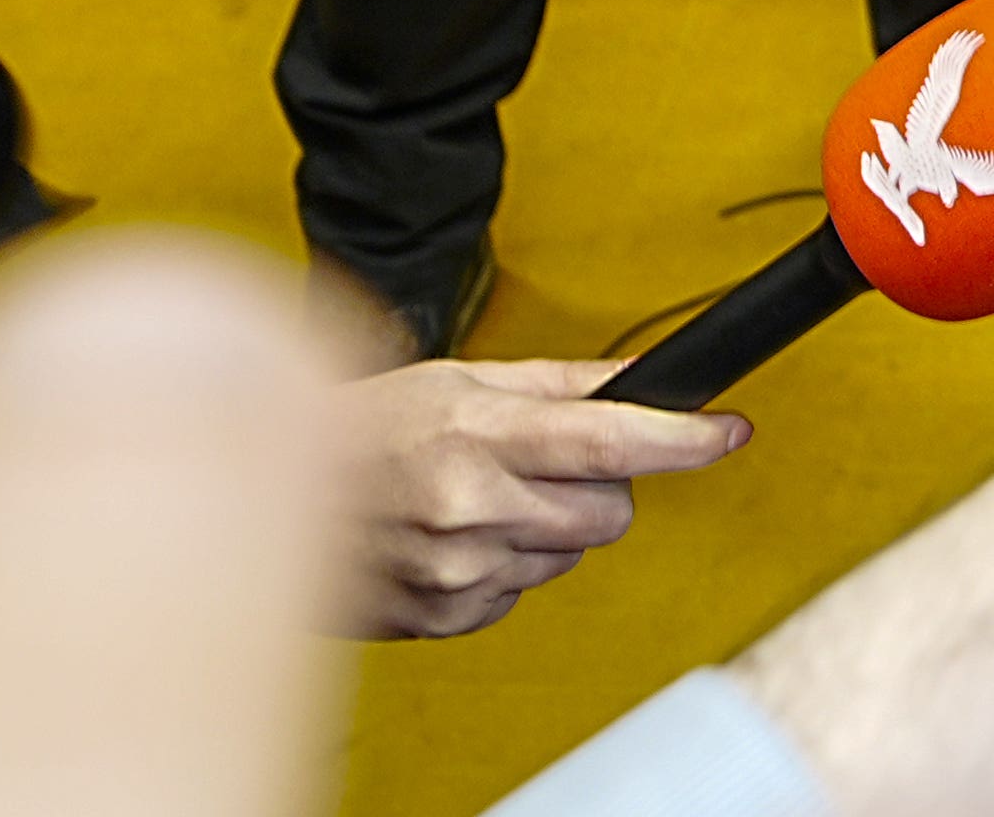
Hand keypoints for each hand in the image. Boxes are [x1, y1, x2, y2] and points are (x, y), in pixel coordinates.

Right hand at [338, 356, 749, 639]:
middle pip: (610, 512)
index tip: (728, 431)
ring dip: (543, 528)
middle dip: (598, 487)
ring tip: (475, 498)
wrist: (265, 496)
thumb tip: (644, 375)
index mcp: (480, 437)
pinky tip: (449, 537)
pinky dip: (501, 566)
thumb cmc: (363, 428)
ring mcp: (456, 572)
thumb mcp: (460, 381)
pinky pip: (519, 593)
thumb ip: (561, 385)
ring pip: (568, 555)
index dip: (683, 438)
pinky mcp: (442, 619)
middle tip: (540, 465)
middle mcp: (472, 508)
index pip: (612, 440)